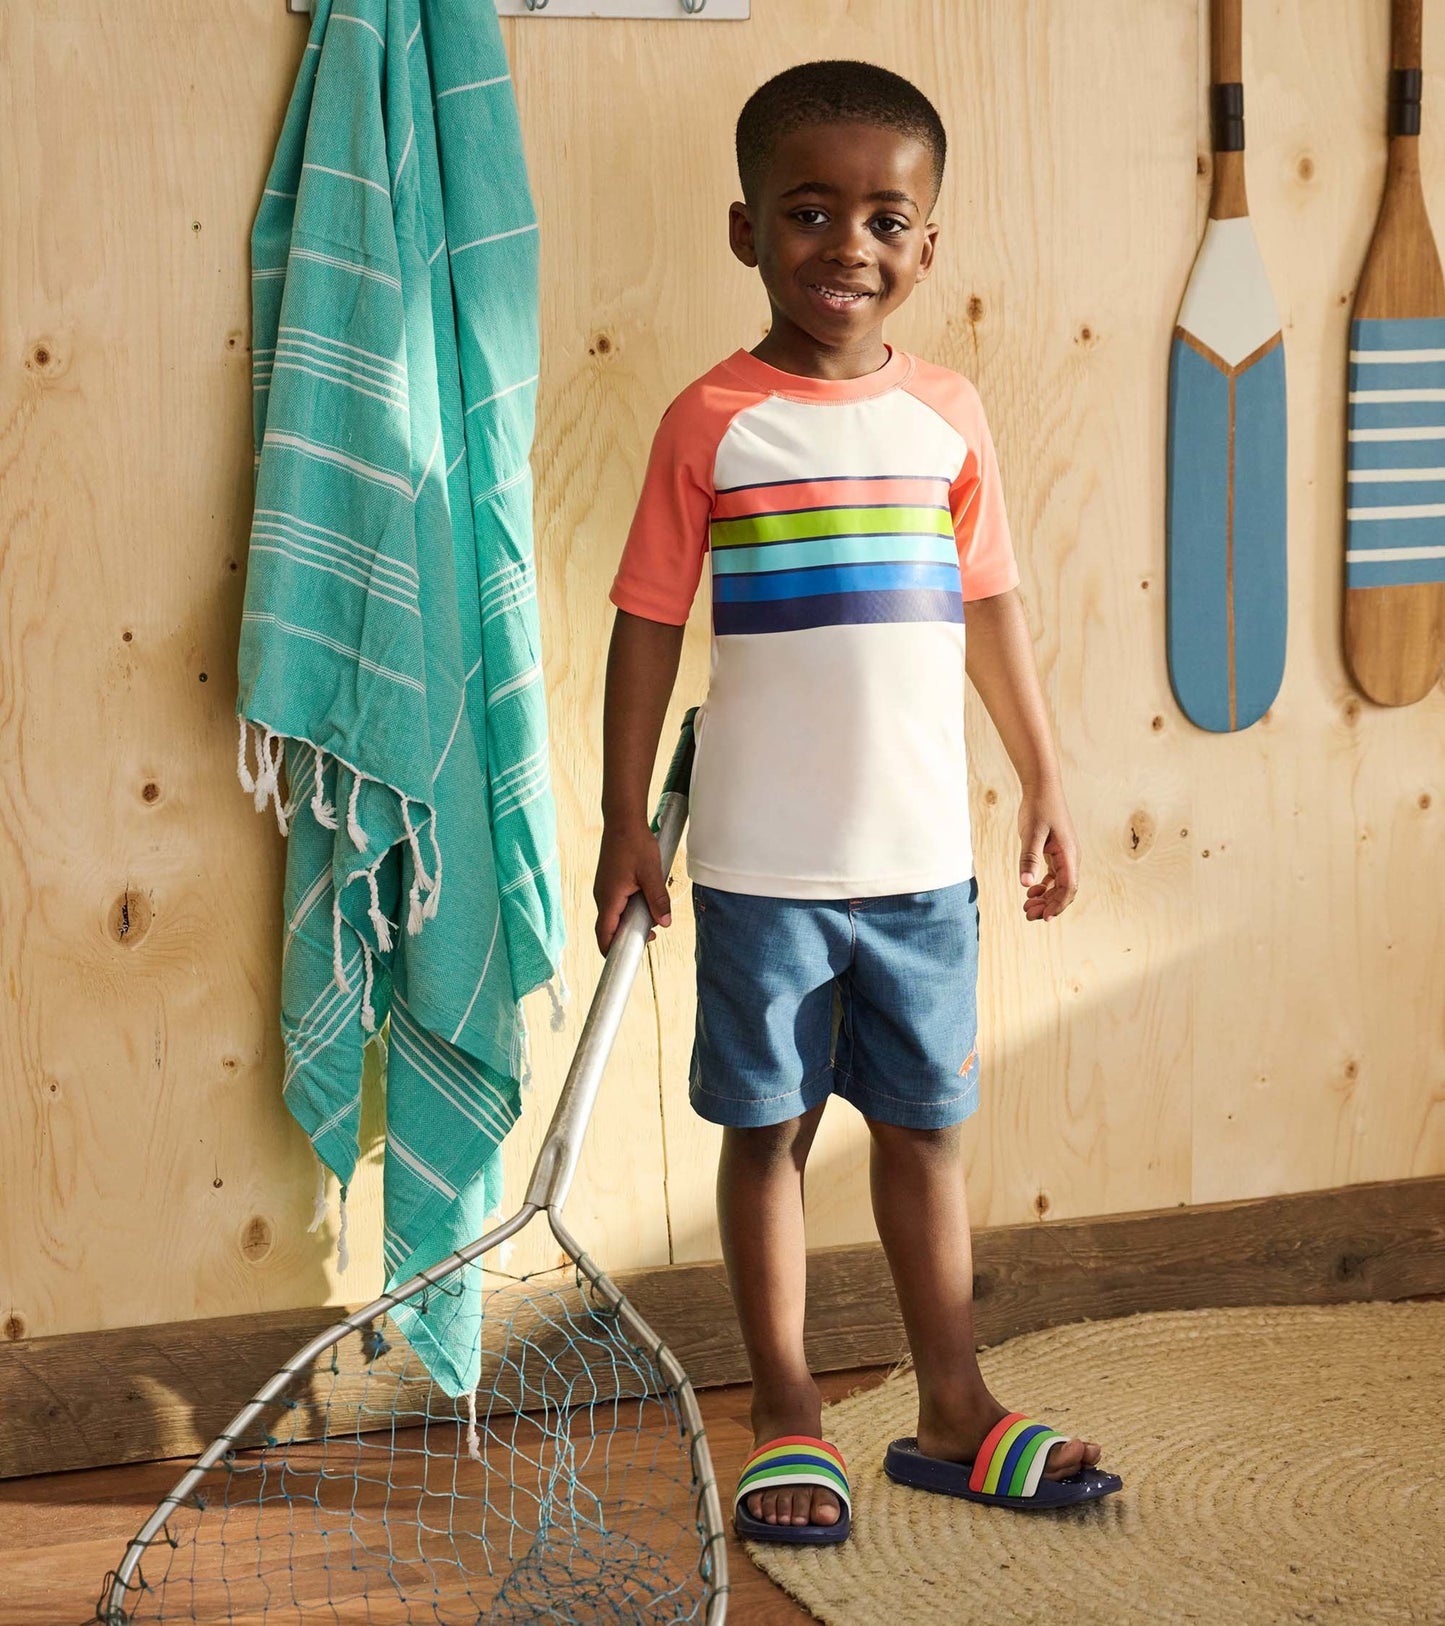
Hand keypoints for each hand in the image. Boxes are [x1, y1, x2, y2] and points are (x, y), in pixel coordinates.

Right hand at [593, 822, 671, 952]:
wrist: (623, 820)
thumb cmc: (635, 844)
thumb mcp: (652, 874)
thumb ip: (658, 900)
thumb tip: (664, 923)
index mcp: (609, 898)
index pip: (604, 935)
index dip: (612, 951)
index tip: (627, 959)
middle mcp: (602, 896)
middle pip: (610, 928)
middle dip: (629, 935)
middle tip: (652, 935)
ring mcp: (604, 889)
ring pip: (615, 914)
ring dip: (632, 919)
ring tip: (653, 912)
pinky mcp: (609, 882)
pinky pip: (617, 903)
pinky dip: (630, 907)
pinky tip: (646, 897)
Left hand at [1018, 786, 1077, 921]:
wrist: (1042, 787)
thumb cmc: (1038, 807)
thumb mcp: (1031, 834)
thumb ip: (1029, 859)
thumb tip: (1026, 885)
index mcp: (1068, 854)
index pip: (1069, 887)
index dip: (1058, 905)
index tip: (1044, 918)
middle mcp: (1070, 857)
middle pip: (1064, 890)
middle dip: (1049, 905)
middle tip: (1028, 915)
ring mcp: (1064, 854)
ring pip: (1059, 884)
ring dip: (1046, 898)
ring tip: (1027, 907)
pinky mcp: (1055, 851)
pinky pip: (1054, 875)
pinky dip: (1044, 886)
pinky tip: (1030, 891)